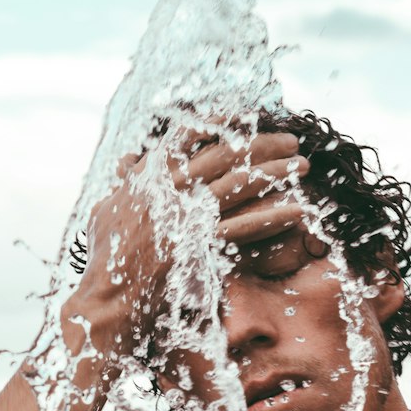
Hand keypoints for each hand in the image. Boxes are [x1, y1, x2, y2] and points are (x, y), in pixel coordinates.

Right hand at [62, 126, 307, 365]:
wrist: (109, 295)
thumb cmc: (107, 256)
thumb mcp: (107, 210)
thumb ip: (124, 184)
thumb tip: (128, 166)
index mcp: (151, 174)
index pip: (190, 133)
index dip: (221, 121)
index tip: (247, 115)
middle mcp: (171, 187)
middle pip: (226, 153)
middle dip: (264, 143)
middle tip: (292, 141)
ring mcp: (187, 214)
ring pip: (240, 183)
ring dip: (276, 171)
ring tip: (303, 166)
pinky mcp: (200, 243)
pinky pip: (245, 226)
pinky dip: (273, 216)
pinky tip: (297, 210)